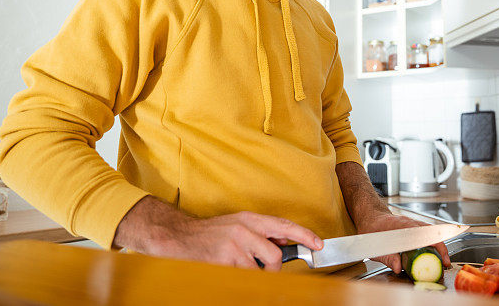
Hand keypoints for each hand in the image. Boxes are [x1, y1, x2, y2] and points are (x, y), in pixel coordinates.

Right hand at [114, 196, 322, 270]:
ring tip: (239, 269)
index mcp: (249, 219)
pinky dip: (240, 279)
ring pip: (258, 271)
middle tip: (264, 271)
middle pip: (275, 256)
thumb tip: (285, 240)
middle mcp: (243, 229)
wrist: (178, 237)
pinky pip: (242, 277)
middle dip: (273, 269)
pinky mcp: (223, 260)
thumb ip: (261, 232)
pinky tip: (228, 272)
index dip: (304, 234)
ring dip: (253, 276)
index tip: (319, 244)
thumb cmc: (210, 234)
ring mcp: (233, 245)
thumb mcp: (238, 225)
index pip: (283, 225)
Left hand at [355, 213, 450, 273]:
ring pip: (431, 233)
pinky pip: (426, 234)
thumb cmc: (371, 228)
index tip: (443, 259)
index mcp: (403, 226)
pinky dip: (432, 244)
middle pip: (433, 233)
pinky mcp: (412, 228)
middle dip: (442, 249)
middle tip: (445, 263)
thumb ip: (387, 257)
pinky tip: (431, 255)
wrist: (369, 217)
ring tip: (441, 261)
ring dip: (438, 246)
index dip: (438, 247)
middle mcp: (410, 224)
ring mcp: (412, 225)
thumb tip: (398, 268)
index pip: (427, 235)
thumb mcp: (375, 246)